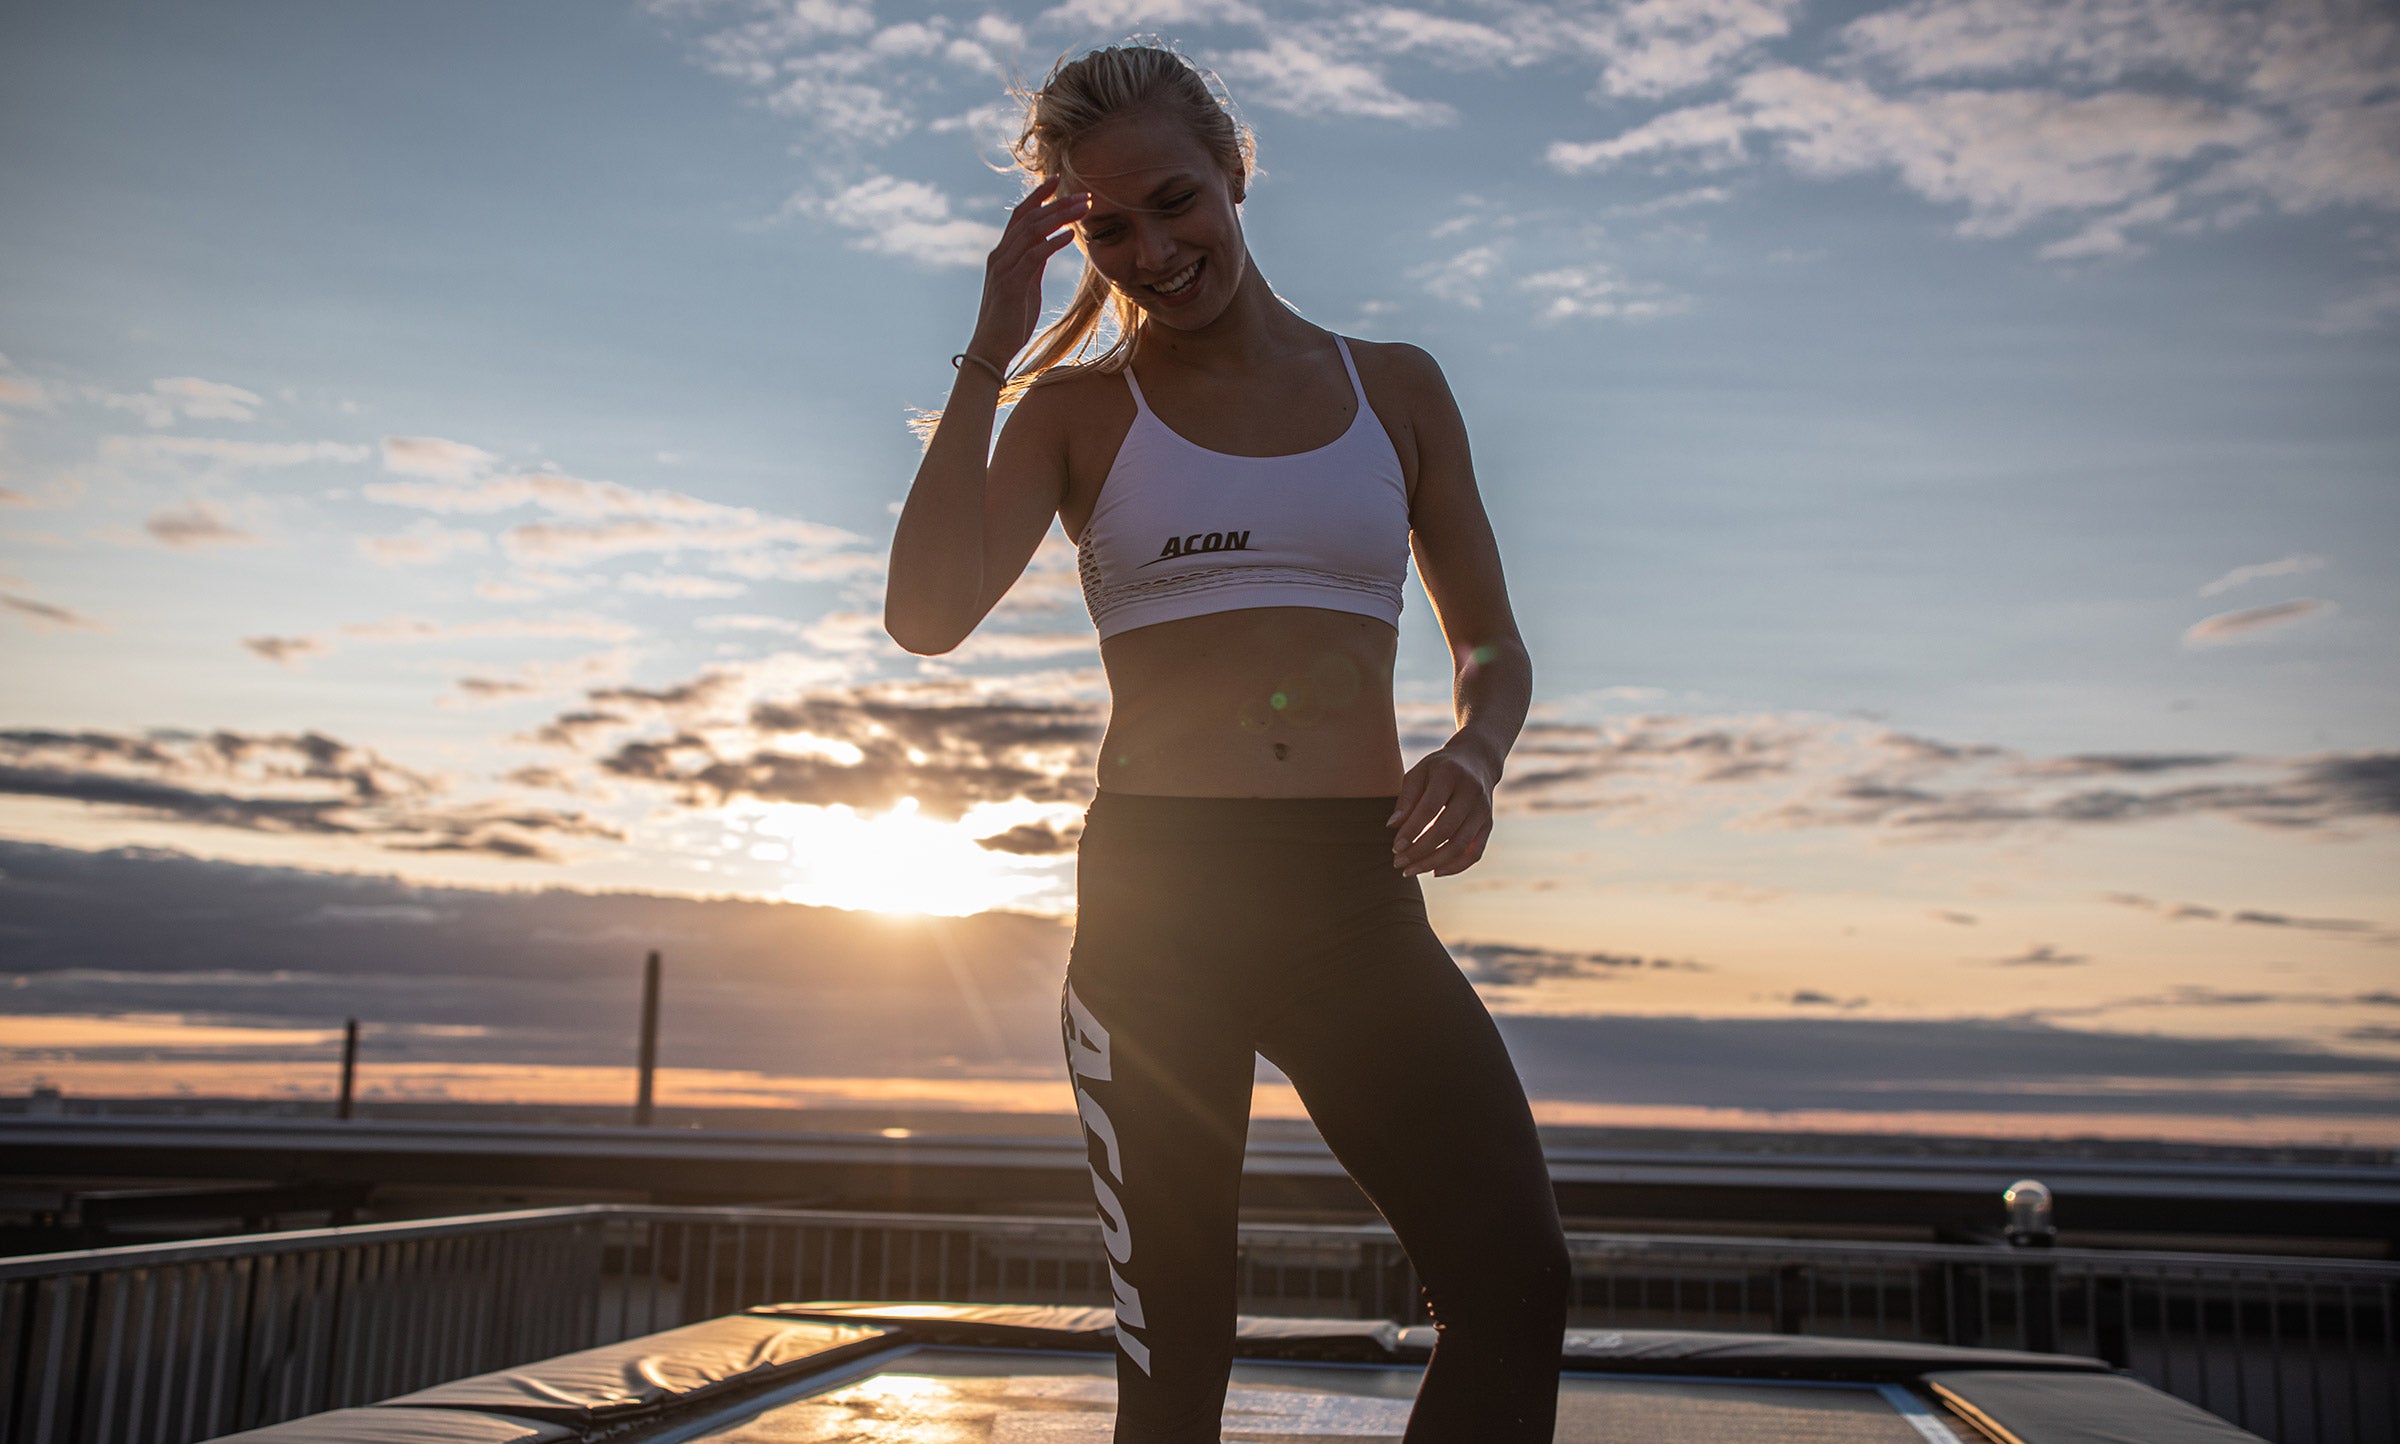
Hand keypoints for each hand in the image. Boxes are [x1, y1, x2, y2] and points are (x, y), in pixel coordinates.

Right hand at [964, 177, 1088, 372]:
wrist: (991, 349)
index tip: (1058, 179)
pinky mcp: (1010, 284)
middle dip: (1056, 203)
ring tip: (1082, 208)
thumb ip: (1034, 263)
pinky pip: (1033, 256)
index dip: (1038, 195)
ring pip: (1031, 231)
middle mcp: (999, 255)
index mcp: (1002, 254)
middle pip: (1029, 217)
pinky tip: (1070, 236)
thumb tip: (1050, 243)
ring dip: (1059, 217)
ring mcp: (1003, 268)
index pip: (1020, 215)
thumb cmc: (1011, 320)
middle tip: (1083, 194)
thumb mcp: (1026, 285)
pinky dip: (1052, 242)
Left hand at [1389, 745, 1497, 877]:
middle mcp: (1471, 792)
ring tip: (1411, 870)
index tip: (1395, 847)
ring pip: (1460, 846)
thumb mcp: (1418, 773)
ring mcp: (1483, 810)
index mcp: (1450, 775)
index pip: (1429, 808)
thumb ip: (1406, 799)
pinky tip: (1434, 872)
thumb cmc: (1439, 769)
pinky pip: (1474, 853)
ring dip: (1433, 863)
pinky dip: (1455, 867)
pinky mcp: (1488, 824)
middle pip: (1446, 830)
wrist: (1476, 761)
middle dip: (1419, 851)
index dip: (1412, 831)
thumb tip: (1392, 827)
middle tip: (1398, 863)